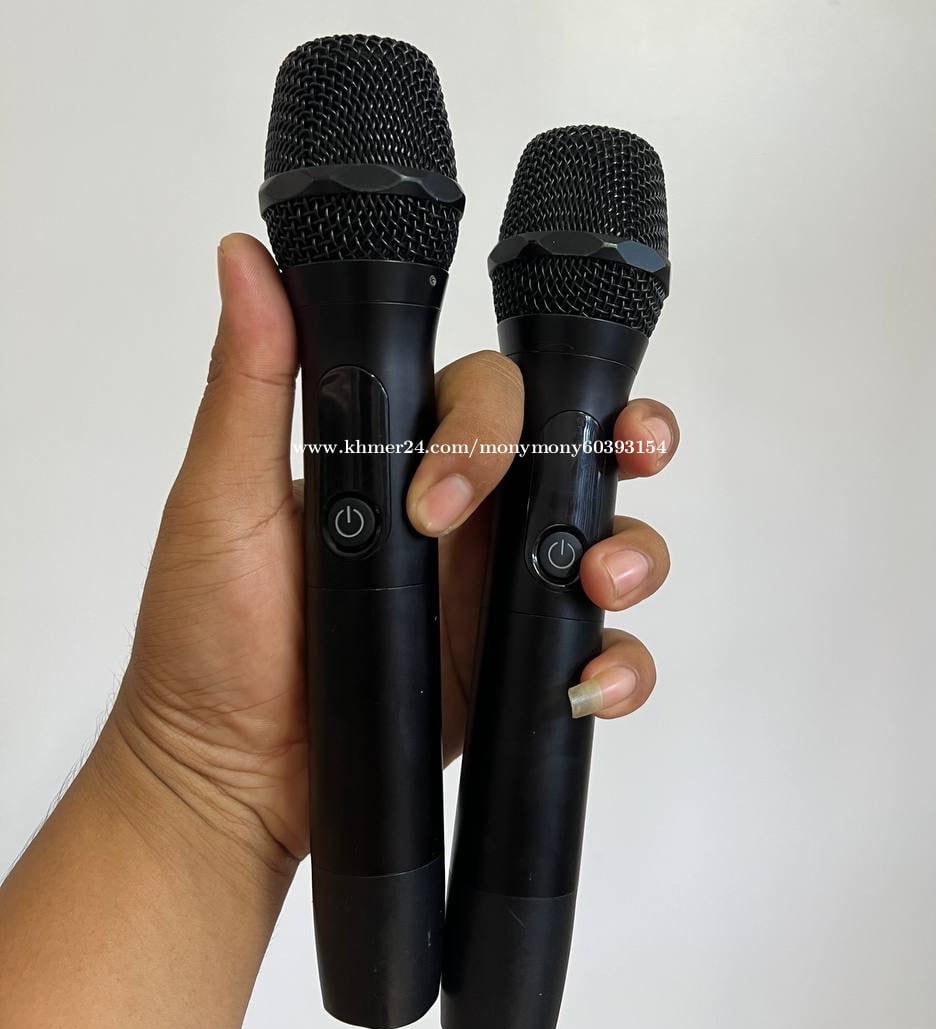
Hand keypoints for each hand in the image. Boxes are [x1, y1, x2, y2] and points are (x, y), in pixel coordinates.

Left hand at [110, 233, 678, 870]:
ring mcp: (494, 586)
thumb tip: (244, 257)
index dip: (503, 416)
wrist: (226, 771)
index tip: (447, 493)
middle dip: (620, 439)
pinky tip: (589, 679)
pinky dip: (620, 661)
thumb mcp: (222, 497)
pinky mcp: (513, 662)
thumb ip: (252, 379)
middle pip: (574, 445)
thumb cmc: (208, 635)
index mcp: (400, 457)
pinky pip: (596, 647)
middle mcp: (463, 511)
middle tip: (628, 459)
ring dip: (633, 547)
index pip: (487, 396)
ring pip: (607, 534)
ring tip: (602, 583)